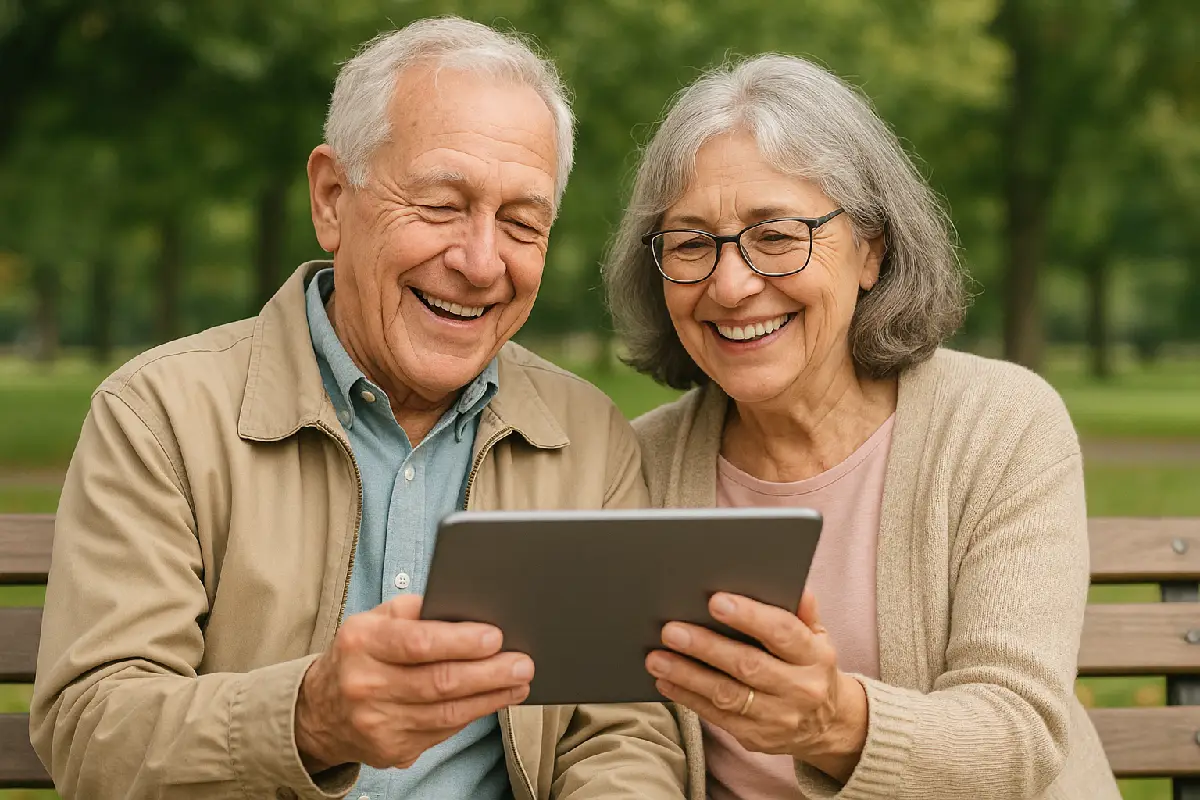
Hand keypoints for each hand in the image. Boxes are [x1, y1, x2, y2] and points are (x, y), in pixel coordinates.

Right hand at [295, 595, 533, 771]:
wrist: (320, 711)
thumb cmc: (361, 654)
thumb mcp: (377, 619)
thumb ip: (416, 611)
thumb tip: (469, 610)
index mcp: (361, 643)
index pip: (417, 642)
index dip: (460, 641)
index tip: (496, 636)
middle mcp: (364, 685)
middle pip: (439, 682)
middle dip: (489, 672)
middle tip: (523, 663)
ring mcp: (376, 723)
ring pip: (446, 713)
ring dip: (490, 697)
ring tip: (519, 682)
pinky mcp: (391, 750)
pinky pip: (442, 732)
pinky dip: (473, 715)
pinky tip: (493, 700)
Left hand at [644, 590, 866, 781]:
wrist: (829, 725)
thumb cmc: (810, 667)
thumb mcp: (817, 637)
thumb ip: (802, 612)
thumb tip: (795, 586)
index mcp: (815, 656)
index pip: (782, 632)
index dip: (749, 616)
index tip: (715, 601)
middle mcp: (800, 689)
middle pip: (748, 665)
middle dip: (706, 646)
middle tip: (671, 630)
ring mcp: (778, 718)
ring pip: (726, 695)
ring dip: (687, 675)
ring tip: (656, 658)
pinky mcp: (756, 738)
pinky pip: (716, 717)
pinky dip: (688, 698)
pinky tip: (665, 681)